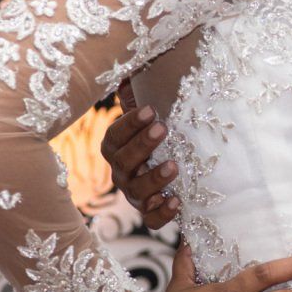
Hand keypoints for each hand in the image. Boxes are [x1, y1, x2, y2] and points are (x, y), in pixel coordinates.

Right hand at [102, 82, 179, 229]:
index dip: (129, 123)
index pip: (115, 136)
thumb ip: (137, 92)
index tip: (151, 109)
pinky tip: (177, 200)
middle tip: (162, 128)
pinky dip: (163, 213)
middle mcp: (122, 172)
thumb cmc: (158, 133)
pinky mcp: (150, 213)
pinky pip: (152, 220)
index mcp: (117, 147)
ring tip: (174, 166)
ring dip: (154, 179)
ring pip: (136, 192)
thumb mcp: (150, 111)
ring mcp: (135, 195)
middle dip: (142, 145)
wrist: (171, 167)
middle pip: (124, 162)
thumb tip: (129, 70)